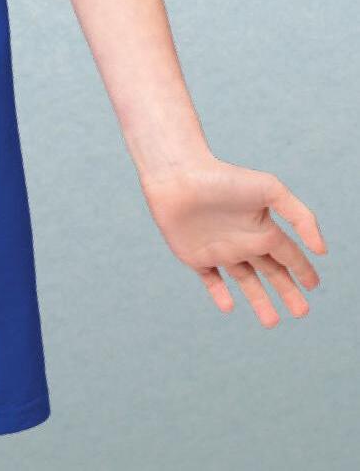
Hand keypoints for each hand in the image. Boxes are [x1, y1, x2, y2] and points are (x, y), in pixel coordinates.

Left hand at [138, 153, 327, 327]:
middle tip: (301, 313)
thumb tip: (321, 249)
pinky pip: (210, 279)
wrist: (179, 177)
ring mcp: (219, 249)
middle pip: (271, 272)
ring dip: (259, 300)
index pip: (288, 254)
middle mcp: (243, 240)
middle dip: (287, 291)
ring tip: (272, 323)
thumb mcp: (271, 191)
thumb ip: (300, 217)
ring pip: (244, 280)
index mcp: (262, 228)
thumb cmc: (225, 178)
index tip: (314, 286)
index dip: (302, 270)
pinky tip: (229, 306)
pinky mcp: (195, 256)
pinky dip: (219, 293)